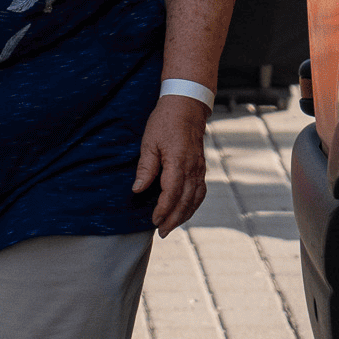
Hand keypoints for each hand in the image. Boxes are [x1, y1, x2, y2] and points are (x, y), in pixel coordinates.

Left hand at [132, 95, 209, 235]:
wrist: (186, 106)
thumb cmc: (164, 122)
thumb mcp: (149, 141)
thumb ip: (146, 167)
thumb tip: (138, 190)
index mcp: (178, 162)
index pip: (172, 193)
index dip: (163, 210)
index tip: (154, 221)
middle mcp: (192, 168)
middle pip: (186, 201)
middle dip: (174, 219)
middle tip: (162, 233)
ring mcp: (199, 168)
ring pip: (195, 199)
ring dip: (184, 215)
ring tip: (172, 227)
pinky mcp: (201, 167)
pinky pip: (200, 191)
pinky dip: (193, 205)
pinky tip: (185, 211)